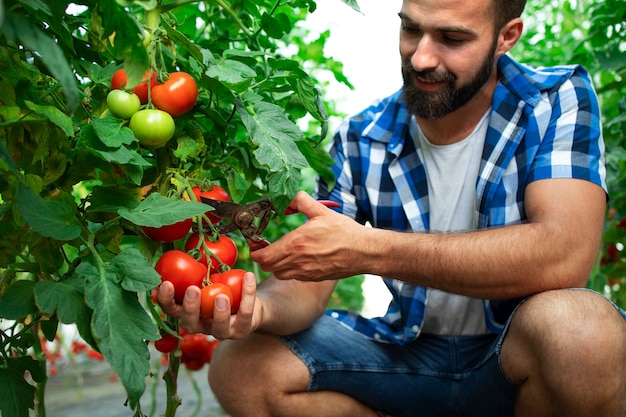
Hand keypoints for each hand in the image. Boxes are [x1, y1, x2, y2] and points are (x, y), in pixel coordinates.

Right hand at [157, 271, 261, 339]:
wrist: (252, 306)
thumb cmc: (224, 289)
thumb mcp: (208, 281)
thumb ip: (197, 273)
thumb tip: (187, 251)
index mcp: (190, 313)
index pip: (172, 310)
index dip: (165, 300)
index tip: (165, 284)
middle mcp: (203, 326)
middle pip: (190, 324)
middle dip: (190, 308)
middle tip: (192, 290)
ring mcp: (223, 331)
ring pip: (218, 329)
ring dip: (219, 312)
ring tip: (221, 295)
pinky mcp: (242, 330)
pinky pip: (245, 314)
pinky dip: (248, 294)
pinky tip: (248, 277)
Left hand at [250, 191, 366, 280]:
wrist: (363, 251)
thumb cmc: (344, 231)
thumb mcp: (321, 211)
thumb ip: (300, 201)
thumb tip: (287, 197)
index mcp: (295, 243)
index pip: (262, 255)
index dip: (255, 249)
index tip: (257, 241)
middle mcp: (297, 261)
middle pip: (266, 267)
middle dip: (262, 257)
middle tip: (266, 245)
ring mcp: (304, 272)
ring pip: (278, 273)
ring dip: (275, 264)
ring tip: (282, 251)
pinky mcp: (313, 278)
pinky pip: (292, 276)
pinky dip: (289, 269)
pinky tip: (298, 257)